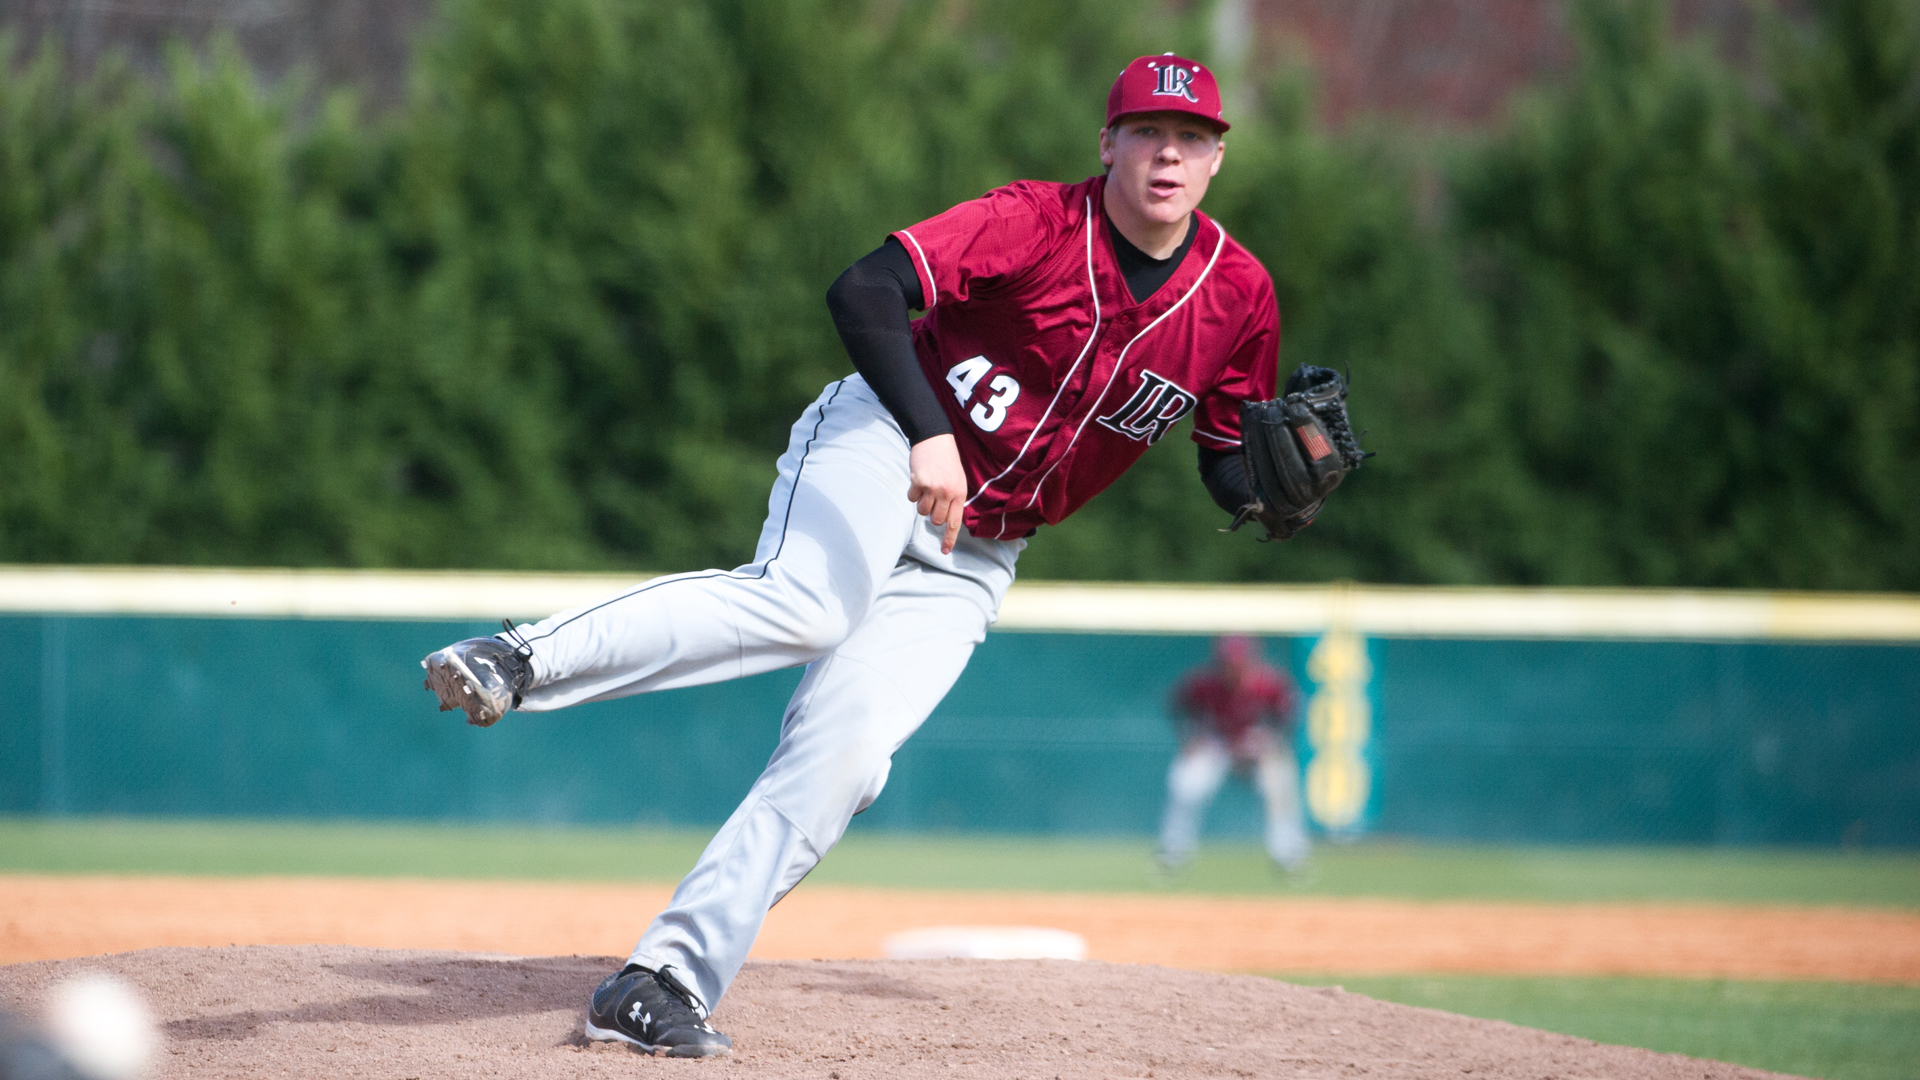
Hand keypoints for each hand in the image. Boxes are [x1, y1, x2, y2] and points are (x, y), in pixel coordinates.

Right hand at [907, 434, 967, 553]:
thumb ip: (954, 499)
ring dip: (921, 502)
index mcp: (960, 493)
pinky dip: (913, 492)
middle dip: (932, 514)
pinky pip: (912, 498)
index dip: (949, 539)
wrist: (935, 438)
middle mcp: (948, 493)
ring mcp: (933, 488)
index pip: (955, 522)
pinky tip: (919, 479)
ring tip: (926, 487)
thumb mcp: (958, 479)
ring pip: (922, 511)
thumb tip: (945, 520)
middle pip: (936, 520)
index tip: (944, 551)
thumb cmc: (947, 461)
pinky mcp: (919, 482)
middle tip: (933, 499)